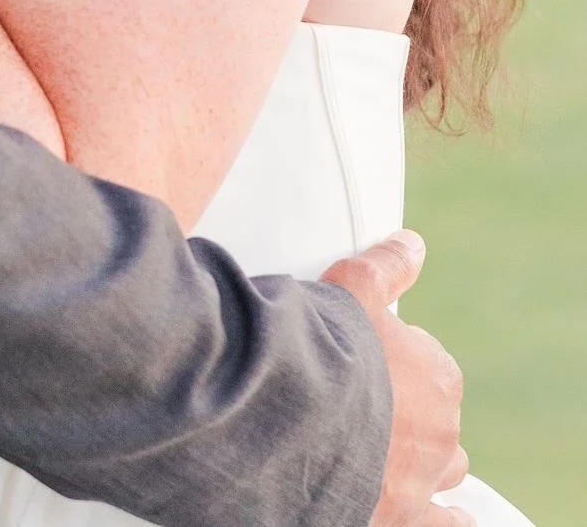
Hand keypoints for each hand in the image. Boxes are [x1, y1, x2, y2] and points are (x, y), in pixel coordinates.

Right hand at [321, 231, 473, 526]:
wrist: (299, 415)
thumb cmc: (326, 347)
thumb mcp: (352, 288)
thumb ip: (385, 266)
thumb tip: (412, 243)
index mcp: (438, 375)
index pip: (429, 365)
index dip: (394, 360)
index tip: (365, 359)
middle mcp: (441, 430)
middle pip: (435, 417)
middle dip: (407, 410)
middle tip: (362, 402)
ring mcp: (425, 478)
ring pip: (439, 468)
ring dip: (421, 460)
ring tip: (383, 451)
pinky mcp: (406, 515)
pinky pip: (443, 524)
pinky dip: (440, 518)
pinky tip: (432, 511)